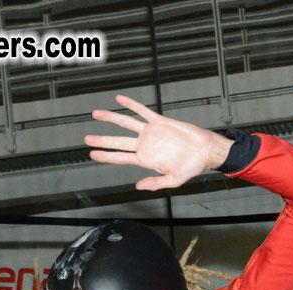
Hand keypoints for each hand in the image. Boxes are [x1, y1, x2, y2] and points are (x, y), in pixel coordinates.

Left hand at [85, 94, 234, 190]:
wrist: (204, 151)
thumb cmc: (191, 167)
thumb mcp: (174, 181)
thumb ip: (156, 183)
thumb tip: (138, 186)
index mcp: (146, 160)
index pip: (121, 157)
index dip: (106, 156)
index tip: (92, 154)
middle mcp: (145, 145)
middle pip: (118, 141)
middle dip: (102, 140)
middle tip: (87, 139)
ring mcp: (150, 132)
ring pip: (126, 124)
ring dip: (111, 118)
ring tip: (96, 114)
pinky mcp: (159, 122)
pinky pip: (142, 111)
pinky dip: (131, 105)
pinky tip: (119, 99)